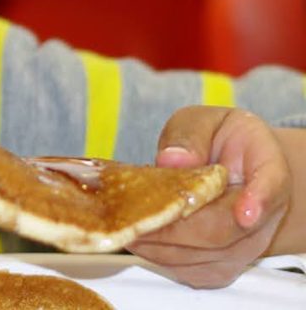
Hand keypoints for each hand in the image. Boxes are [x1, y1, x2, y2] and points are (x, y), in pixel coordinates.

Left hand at [127, 106, 291, 287]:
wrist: (238, 170)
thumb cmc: (220, 141)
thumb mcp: (206, 121)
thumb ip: (190, 135)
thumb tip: (173, 160)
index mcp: (266, 171)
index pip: (270, 189)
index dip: (258, 201)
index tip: (244, 212)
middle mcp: (259, 217)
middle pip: (221, 233)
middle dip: (171, 226)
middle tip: (128, 214)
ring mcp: (240, 248)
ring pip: (199, 257)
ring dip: (155, 242)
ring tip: (121, 221)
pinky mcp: (217, 267)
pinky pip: (185, 270)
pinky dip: (155, 254)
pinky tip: (133, 234)